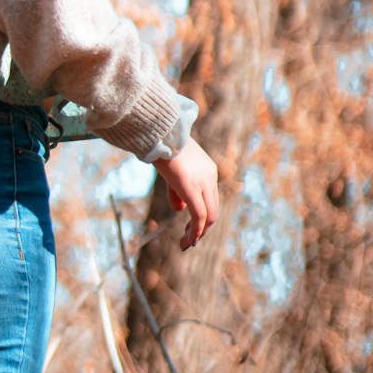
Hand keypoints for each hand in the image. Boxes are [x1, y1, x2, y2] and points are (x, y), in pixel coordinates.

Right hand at [155, 137, 218, 251]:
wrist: (159, 129)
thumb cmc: (162, 144)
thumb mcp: (171, 169)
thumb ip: (177, 190)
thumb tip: (180, 210)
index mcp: (207, 170)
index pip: (209, 199)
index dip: (202, 216)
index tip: (191, 227)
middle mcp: (210, 176)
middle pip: (212, 210)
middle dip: (202, 228)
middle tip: (189, 240)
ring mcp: (203, 181)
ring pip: (209, 215)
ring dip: (198, 232)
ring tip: (186, 243)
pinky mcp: (191, 187)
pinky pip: (199, 215)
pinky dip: (195, 231)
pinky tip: (188, 240)